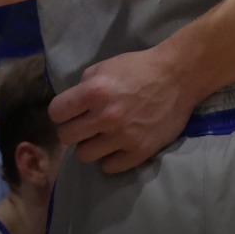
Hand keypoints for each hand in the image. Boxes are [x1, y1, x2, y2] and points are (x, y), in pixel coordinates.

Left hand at [50, 44, 202, 173]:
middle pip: (66, 137)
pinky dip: (109, 158)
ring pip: (84, 155)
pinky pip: (109, 167)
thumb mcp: (105, 66)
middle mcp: (105, 116)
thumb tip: (72, 106)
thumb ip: (84, 85)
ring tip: (102, 137)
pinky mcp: (139, 151)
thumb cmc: (139, 68)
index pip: (56, 113)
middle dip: (73, 129)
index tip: (71, 112)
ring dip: (90, 145)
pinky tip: (116, 147)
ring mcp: (123, 137)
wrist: (178, 76)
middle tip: (86, 125)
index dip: (62, 112)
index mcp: (94, 91)